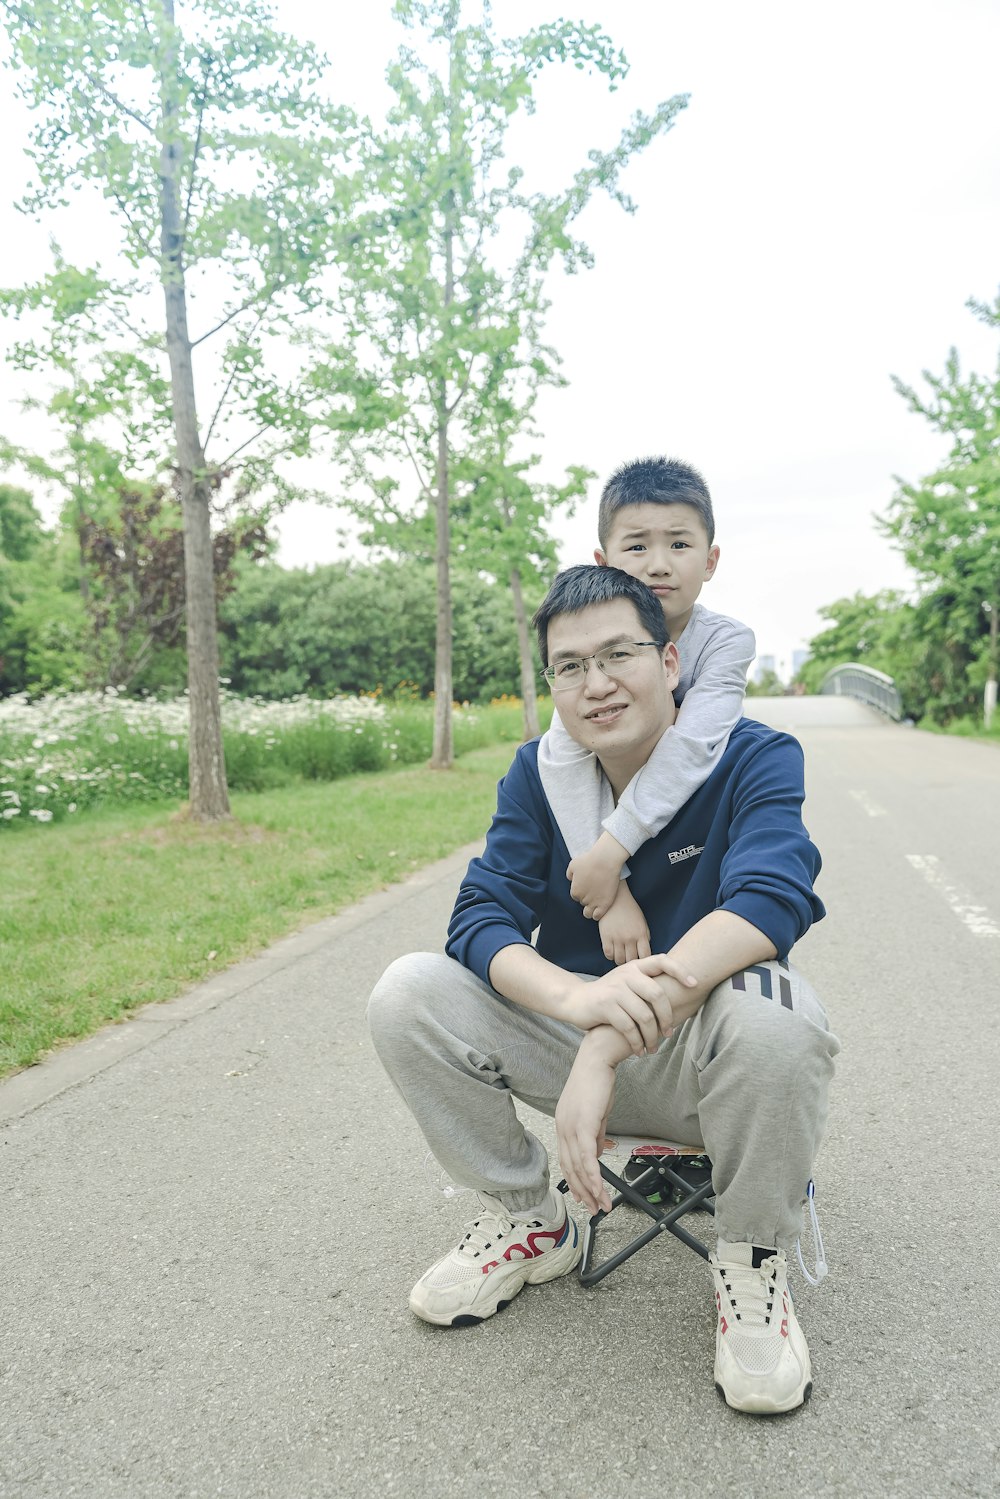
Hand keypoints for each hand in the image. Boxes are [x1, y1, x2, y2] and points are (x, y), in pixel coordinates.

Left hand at [555, 1035, 618, 1214]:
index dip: (575, 1182)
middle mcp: (562, 1128)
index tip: (583, 1198)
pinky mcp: (583, 1124)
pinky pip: (588, 1156)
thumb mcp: (596, 1113)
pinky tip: (599, 1189)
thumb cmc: (598, 1082)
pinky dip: (593, 1175)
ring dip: (591, 1190)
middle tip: (593, 1209)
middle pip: (570, 1168)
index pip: (567, 1160)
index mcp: (563, 1125)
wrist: (598, 1059)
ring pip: (579, 1167)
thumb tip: (597, 1154)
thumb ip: (595, 1134)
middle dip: (582, 1193)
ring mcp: (570, 1126)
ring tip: (602, 1205)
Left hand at [566, 831, 628, 919]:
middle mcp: (582, 899)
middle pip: (583, 902)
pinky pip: (597, 916)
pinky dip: (597, 914)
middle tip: (595, 890)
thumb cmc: (589, 860)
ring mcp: (594, 902)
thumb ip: (570, 874)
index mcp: (575, 891)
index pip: (576, 896)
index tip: (588, 886)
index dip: (582, 891)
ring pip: (588, 913)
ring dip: (590, 909)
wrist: (606, 860)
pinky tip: (600, 908)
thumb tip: (571, 880)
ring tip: (596, 903)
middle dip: (587, 898)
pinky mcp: (604, 904)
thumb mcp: (573, 864)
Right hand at [568, 956, 696, 1054]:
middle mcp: (626, 974)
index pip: (662, 961)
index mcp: (635, 967)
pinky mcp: (605, 1006)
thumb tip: (680, 994)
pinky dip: (637, 1043)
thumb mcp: (627, 982)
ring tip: (653, 1047)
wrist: (576, 1001)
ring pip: (644, 1016)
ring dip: (652, 1036)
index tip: (694, 985)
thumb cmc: (610, 996)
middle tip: (669, 1033)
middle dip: (667, 1017)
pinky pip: (629, 1028)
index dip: (680, 971)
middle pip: (657, 995)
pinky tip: (638, 1051)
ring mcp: (615, 990)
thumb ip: (647, 983)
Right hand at [598, 882, 650, 965]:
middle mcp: (630, 938)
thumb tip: (644, 952)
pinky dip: (611, 956)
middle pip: (631, 960)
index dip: (644, 961)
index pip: (645, 956)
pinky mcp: (605, 937)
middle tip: (630, 959)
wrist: (615, 898)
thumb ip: (644, 937)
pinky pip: (608, 954)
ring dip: (621, 960)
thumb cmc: (630, 910)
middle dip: (632, 962)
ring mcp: (617, 938)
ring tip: (621, 955)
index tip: (641, 960)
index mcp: (641, 934)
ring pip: (619, 960)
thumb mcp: (642, 922)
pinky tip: (613, 950)